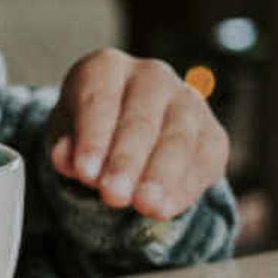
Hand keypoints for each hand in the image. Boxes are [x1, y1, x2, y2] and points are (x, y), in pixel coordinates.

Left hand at [46, 51, 225, 221]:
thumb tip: (65, 159)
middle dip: (127, 162)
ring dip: (161, 176)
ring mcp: (188, 102)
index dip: (93, 139)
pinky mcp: (213, 135)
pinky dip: (185, 188)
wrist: (130, 132)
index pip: (99, 101)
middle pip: (141, 121)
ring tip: (146, 207)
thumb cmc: (90, 129)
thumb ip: (64, 144)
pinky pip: (204, 160)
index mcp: (107, 67)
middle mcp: (152, 76)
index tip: (84, 174)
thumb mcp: (66, 133)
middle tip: (114, 195)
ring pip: (178, 140)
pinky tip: (167, 209)